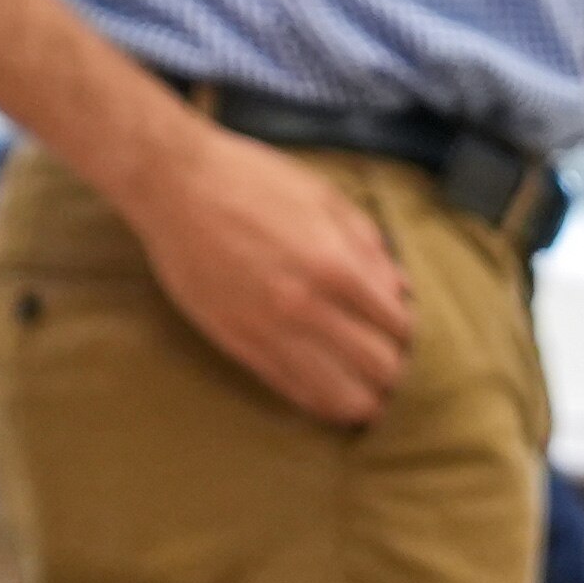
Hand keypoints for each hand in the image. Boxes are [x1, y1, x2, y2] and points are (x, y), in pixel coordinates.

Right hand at [127, 123, 412, 425]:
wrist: (174, 186)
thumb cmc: (251, 180)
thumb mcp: (324, 197)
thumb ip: (368, 245)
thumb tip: (400, 290)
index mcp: (336, 264)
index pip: (398, 325)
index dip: (409, 333)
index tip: (404, 332)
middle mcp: (308, 307)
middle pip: (379, 367)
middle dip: (395, 369)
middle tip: (394, 363)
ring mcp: (271, 331)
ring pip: (340, 394)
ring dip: (365, 398)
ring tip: (371, 392)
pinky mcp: (239, 345)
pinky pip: (293, 391)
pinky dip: (322, 402)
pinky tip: (334, 399)